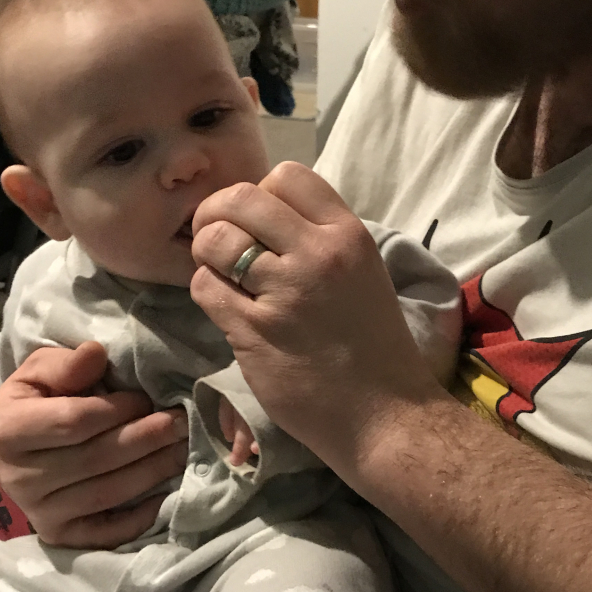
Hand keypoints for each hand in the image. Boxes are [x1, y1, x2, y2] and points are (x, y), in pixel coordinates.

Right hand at [0, 341, 190, 547]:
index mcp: (8, 431)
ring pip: (107, 493)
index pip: (74, 421)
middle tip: (182, 422)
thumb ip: (67, 364)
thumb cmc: (36, 400)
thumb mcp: (40, 372)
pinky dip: (139, 517)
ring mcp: (38, 512)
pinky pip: (105, 532)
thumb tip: (96, 353)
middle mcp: (18, 477)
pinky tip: (167, 494)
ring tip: (183, 449)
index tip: (146, 397)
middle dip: (146, 438)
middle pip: (95, 459)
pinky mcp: (59, 535)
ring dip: (152, 471)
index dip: (117, 409)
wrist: (16, 446)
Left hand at [190, 163, 442, 473]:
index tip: (258, 221)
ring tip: (220, 274)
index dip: (261, 193)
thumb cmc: (376, 348)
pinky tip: (225, 307)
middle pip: (241, 199)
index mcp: (348, 235)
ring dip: (206, 253)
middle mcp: (317, 255)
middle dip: (217, 214)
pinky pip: (205, 288)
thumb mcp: (363, 274)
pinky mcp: (254, 332)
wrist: (385, 416)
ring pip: (215, 240)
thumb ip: (321, 241)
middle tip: (217, 238)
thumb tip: (267, 218)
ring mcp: (284, 293)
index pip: (288, 176)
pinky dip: (206, 291)